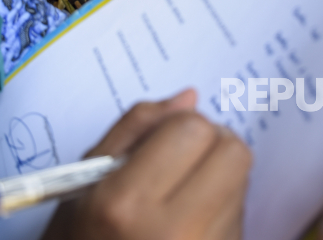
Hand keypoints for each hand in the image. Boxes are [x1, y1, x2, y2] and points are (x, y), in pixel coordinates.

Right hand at [41, 89, 251, 239]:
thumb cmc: (80, 238)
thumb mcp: (85, 179)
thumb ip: (134, 129)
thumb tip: (189, 97)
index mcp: (127, 205)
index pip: (192, 130)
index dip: (178, 124)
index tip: (161, 139)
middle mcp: (175, 233)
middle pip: (233, 151)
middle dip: (210, 142)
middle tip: (179, 158)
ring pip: (242, 179)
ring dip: (217, 174)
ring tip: (178, 195)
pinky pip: (241, 212)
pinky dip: (221, 205)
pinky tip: (190, 219)